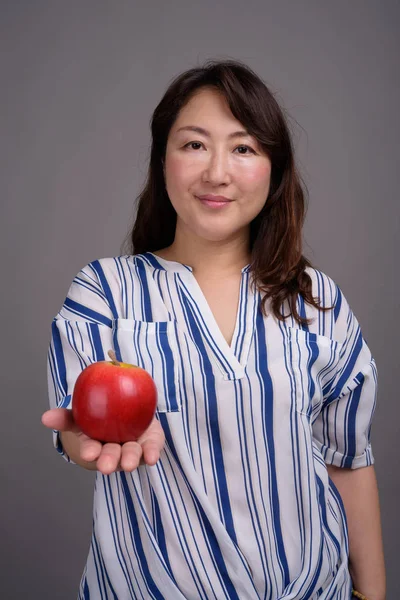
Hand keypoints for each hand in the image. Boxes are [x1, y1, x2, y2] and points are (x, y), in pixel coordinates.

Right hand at [41, 408, 164, 474]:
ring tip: (129, 464)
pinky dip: (153, 453)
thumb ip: (66, 417)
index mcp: (97, 446)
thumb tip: (45, 417)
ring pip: (131, 455)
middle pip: (111, 456)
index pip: (92, 449)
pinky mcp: (151, 444)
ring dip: (130, 460)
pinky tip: (153, 457)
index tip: (89, 452)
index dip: (90, 451)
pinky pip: (152, 449)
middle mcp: (115, 451)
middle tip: (106, 466)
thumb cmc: (100, 417)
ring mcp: (134, 449)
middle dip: (109, 461)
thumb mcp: (81, 415)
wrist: (127, 410)